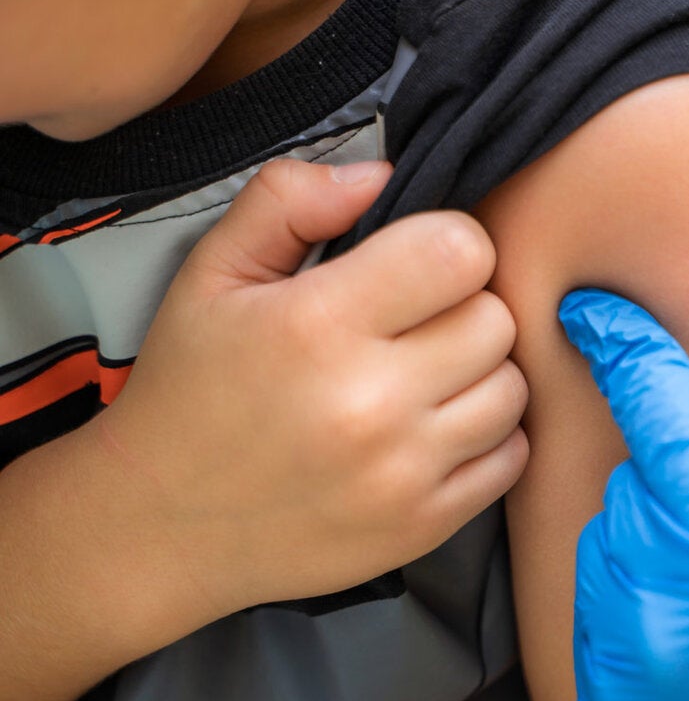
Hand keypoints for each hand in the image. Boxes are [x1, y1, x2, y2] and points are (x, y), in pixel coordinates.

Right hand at [96, 159, 528, 621]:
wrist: (162, 526)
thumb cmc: (191, 391)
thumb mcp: (212, 275)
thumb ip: (288, 202)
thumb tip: (381, 174)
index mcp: (318, 326)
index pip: (461, 252)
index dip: (448, 245)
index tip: (415, 265)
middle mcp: (371, 402)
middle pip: (497, 319)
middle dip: (465, 308)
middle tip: (415, 325)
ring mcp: (403, 472)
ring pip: (513, 388)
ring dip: (481, 373)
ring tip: (425, 376)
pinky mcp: (424, 526)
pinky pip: (512, 457)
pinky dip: (488, 437)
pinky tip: (436, 428)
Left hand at [560, 289, 688, 700]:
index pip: (656, 409)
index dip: (624, 345)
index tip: (593, 309)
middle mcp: (657, 595)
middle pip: (634, 475)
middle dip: (680, 469)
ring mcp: (620, 652)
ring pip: (612, 535)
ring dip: (657, 531)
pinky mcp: (601, 695)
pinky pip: (599, 600)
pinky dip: (638, 590)